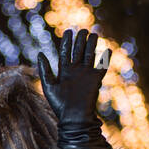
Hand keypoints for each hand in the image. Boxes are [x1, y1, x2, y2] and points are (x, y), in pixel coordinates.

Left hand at [36, 29, 115, 148]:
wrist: (73, 118)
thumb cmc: (59, 105)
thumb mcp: (48, 85)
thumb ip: (45, 69)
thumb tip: (40, 53)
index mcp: (63, 71)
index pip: (65, 52)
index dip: (66, 42)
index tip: (69, 31)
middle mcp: (75, 70)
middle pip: (78, 51)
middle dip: (80, 40)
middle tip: (83, 30)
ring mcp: (86, 74)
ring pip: (90, 55)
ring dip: (91, 45)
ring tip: (94, 34)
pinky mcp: (95, 80)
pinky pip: (102, 67)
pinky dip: (105, 59)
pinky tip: (108, 50)